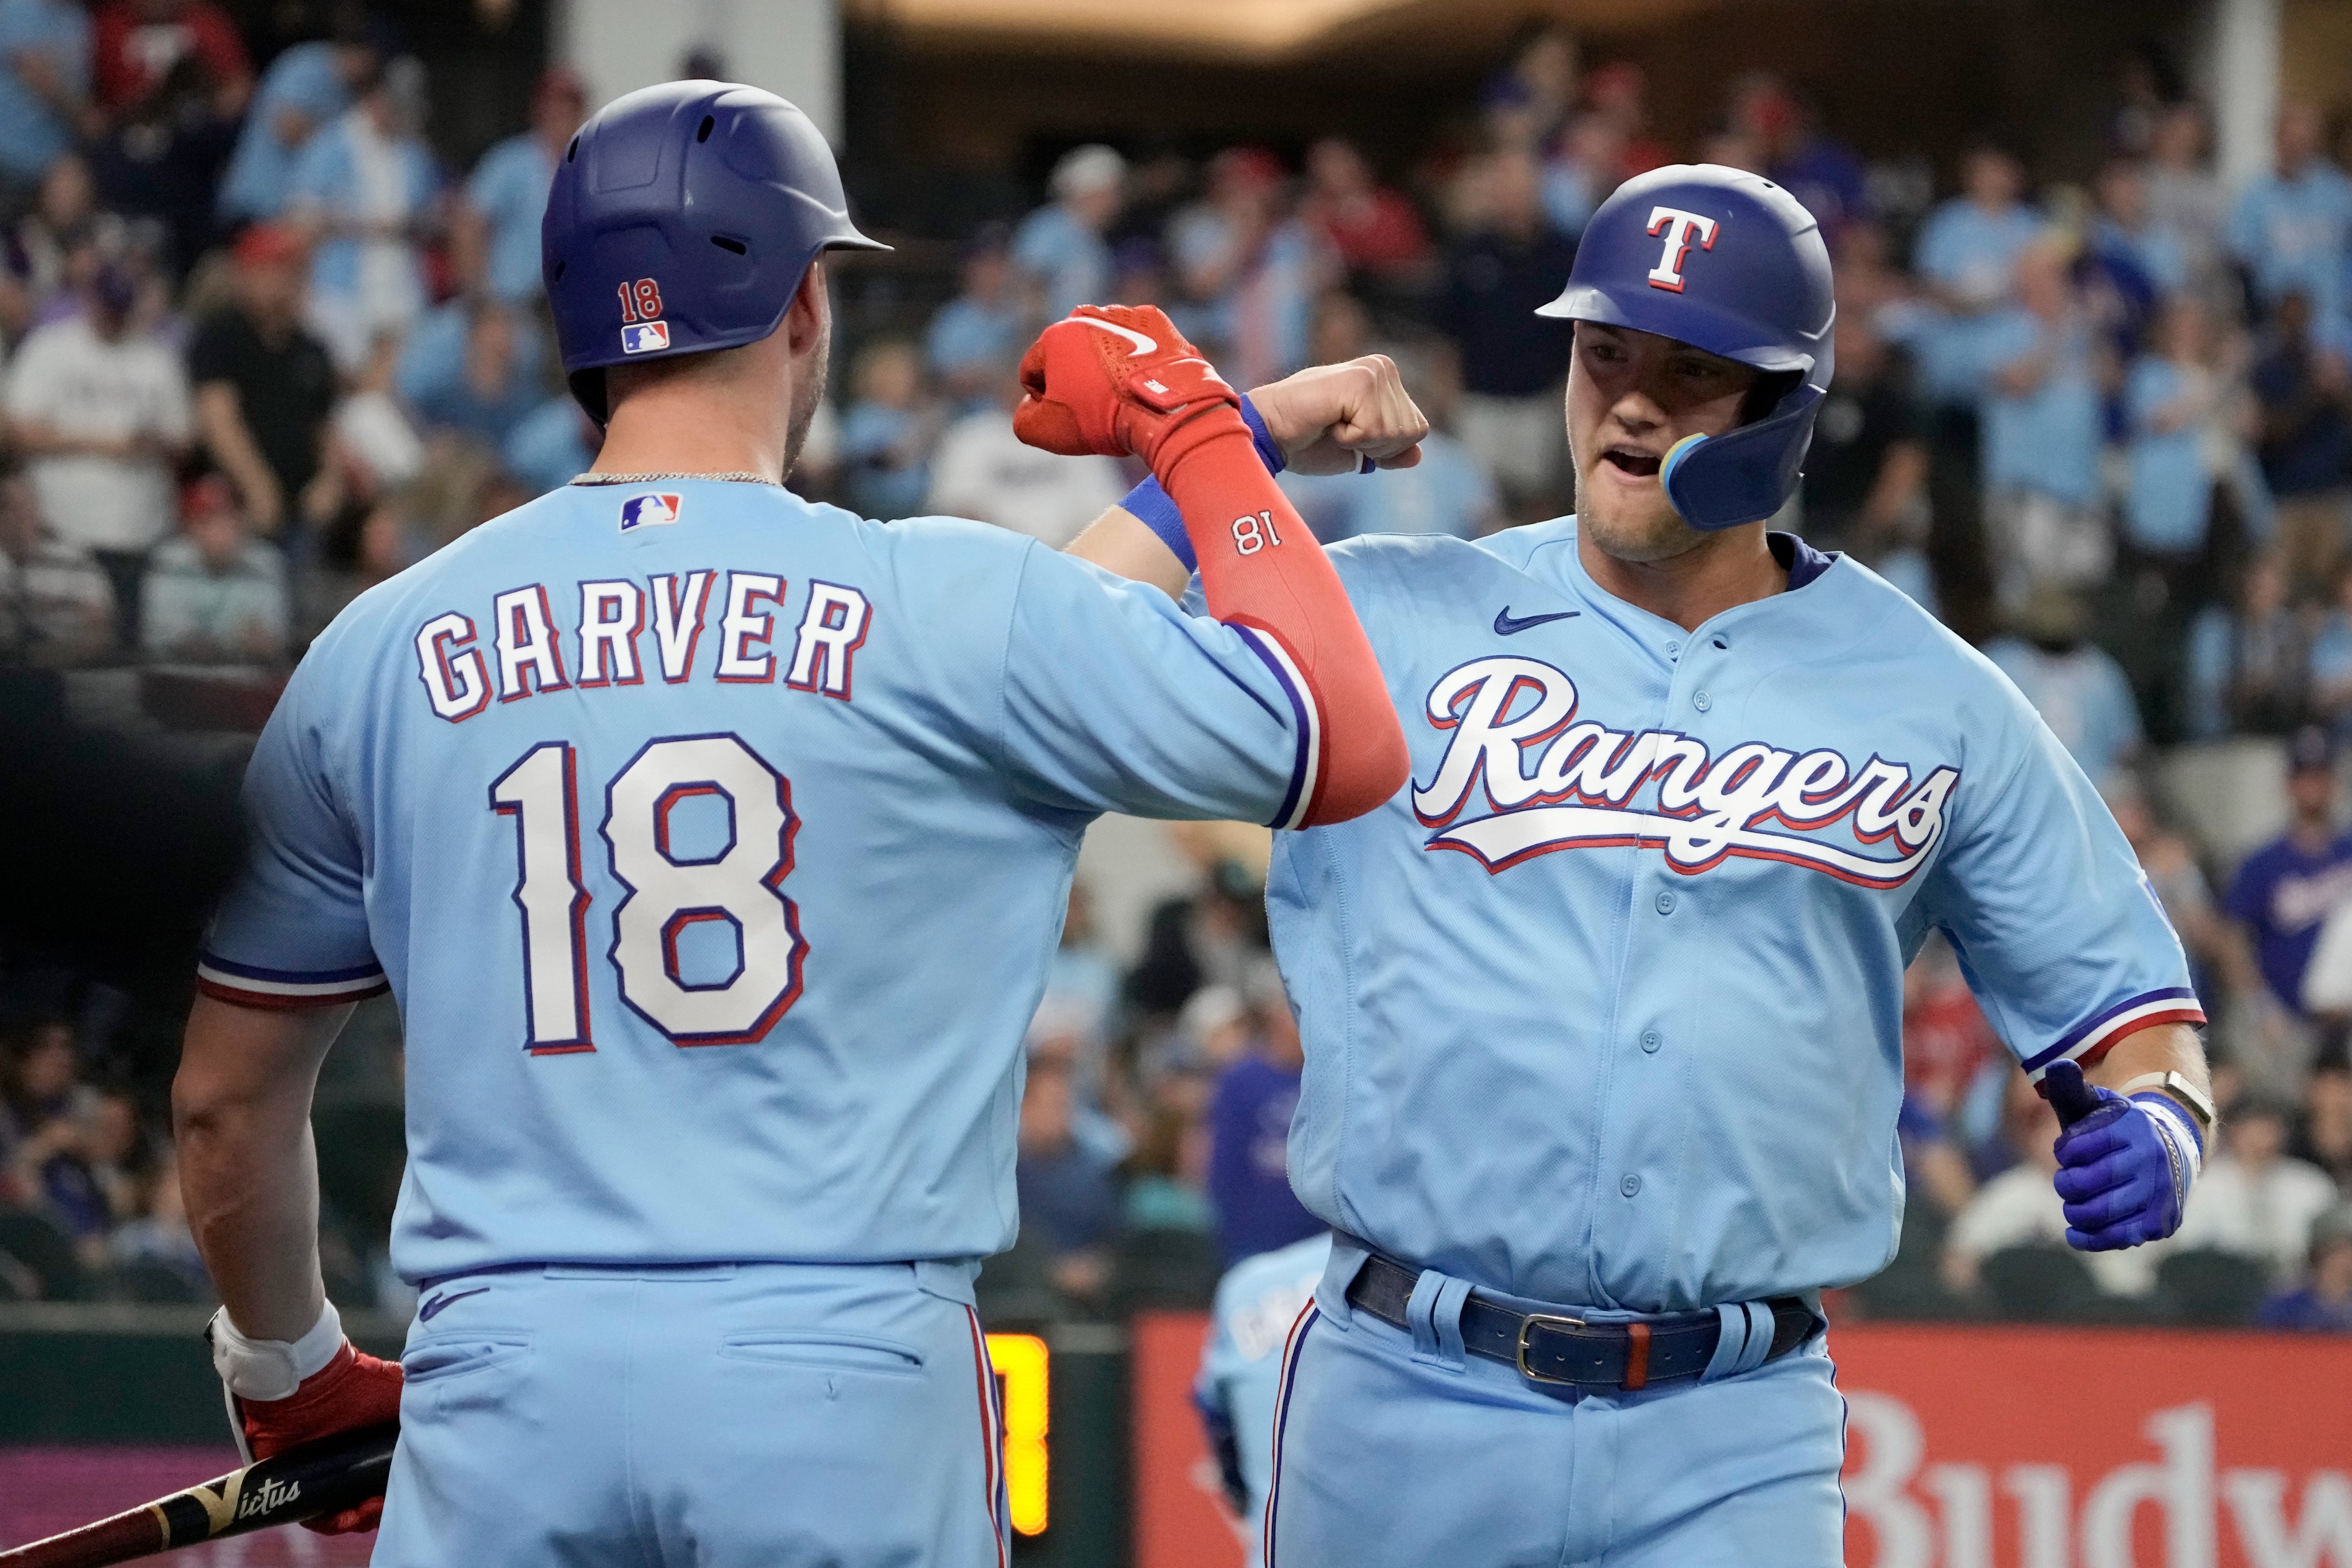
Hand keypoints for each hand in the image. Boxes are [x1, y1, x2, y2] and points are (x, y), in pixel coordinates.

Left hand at [228, 1338, 402, 1532]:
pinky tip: (344, 1517)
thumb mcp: (399, 1387)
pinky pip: (313, 1513)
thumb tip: (442, 1417)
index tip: (406, 1493)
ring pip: (343, 1511)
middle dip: (378, 1510)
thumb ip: (420, 1401)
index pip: (388, 1480)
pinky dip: (329, 1522)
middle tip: (379, 1505)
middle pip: (367, 1500)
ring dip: (357, 1519)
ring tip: (362, 1513)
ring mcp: (323, 1475)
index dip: (397, 1492)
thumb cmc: (358, 1382)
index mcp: (372, 1446)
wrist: (313, 1381)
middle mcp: (349, 1463)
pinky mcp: (297, 1483)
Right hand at [1014, 305, 1239, 469]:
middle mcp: (1086, 315)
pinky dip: (1138, 358)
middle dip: (1077, 380)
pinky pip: (1138, 342)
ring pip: (1103, 345)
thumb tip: (1032, 405)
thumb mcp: (1045, 431)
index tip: (1071, 415)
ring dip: (1107, 366)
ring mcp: (1123, 314)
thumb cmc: (1102, 418)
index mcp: (1054, 336)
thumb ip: (1024, 417)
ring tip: (1124, 394)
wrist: (1166, 408)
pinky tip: (1144, 380)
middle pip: (1069, 356)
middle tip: (1099, 407)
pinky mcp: (1157, 320)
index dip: (1044, 400)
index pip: (1034, 372)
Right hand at [1247, 356, 1428, 475]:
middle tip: (1339, 431)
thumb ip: (1388, 450)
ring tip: (1332, 424)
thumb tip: (1417, 456)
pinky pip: (1374, 430)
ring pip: (1396, 433)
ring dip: (1361, 442)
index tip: (1350, 435)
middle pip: (1412, 431)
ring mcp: (1373, 371)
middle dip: (1377, 446)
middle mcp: (1383, 368)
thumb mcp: (1357, 450)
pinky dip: (1349, 438)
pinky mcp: (1360, 381)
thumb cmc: (1305, 441)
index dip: (1386, 448)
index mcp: (1386, 378)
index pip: (1417, 429)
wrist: (1270, 433)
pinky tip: (1328, 421)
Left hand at [2041, 1060, 2197, 1251]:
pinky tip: (2075, 1232)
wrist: (2168, 1154)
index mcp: (2132, 1127)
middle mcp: (2151, 1159)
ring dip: (2074, 1211)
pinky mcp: (2161, 1223)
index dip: (2064, 1150)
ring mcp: (2159, 1193)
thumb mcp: (2095, 1105)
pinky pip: (2117, 1238)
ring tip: (2074, 1203)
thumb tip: (2059, 1065)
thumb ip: (2071, 1088)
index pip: (2074, 1147)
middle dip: (2065, 1183)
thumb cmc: (2117, 1131)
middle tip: (2068, 1179)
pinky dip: (2089, 1238)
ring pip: (2097, 1213)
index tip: (2070, 1149)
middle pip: (2082, 1183)